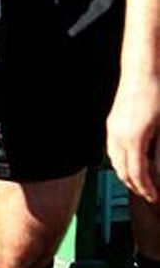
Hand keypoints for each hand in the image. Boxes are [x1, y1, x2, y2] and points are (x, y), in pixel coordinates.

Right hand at [109, 66, 159, 203]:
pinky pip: (112, 149)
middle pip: (122, 170)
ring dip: (126, 174)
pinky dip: (120, 161)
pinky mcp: (112, 123)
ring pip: (114, 161)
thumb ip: (159, 150)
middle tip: (148, 194)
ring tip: (139, 182)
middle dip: (134, 185)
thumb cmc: (157, 93)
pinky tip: (131, 161)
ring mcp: (113, 129)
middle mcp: (119, 136)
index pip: (137, 173)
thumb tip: (159, 167)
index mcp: (134, 139)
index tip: (154, 197)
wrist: (142, 70)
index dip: (146, 188)